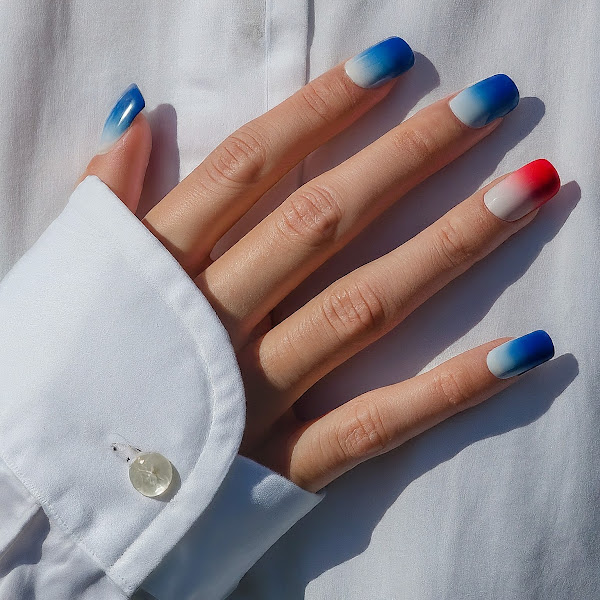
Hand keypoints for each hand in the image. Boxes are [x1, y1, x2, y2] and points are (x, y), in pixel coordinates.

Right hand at [77, 37, 558, 492]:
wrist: (62, 502)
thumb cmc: (70, 378)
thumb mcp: (72, 281)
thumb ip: (107, 198)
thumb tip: (139, 110)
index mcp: (157, 272)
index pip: (250, 169)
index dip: (321, 110)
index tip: (394, 64)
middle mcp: (214, 322)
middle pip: (323, 222)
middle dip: (409, 155)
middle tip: (491, 102)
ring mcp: (254, 396)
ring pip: (363, 307)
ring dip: (450, 245)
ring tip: (527, 190)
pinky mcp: (284, 464)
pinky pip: (376, 423)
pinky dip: (451, 389)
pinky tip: (525, 349)